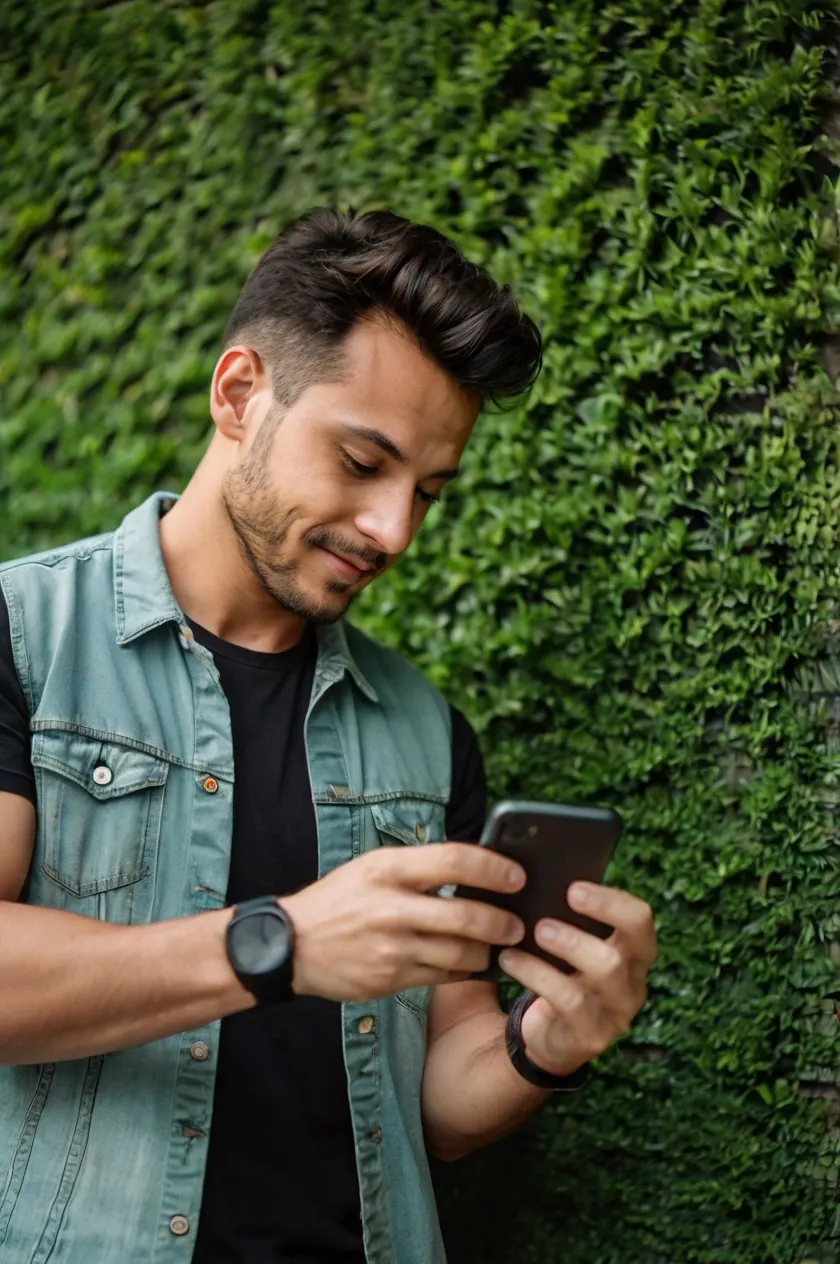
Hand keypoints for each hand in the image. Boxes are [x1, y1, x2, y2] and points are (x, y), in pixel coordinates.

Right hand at [280, 843, 525, 1001]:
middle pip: (466, 916)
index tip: (517, 876)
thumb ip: (419, 869)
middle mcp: (392, 906)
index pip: (455, 861)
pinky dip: (464, 971)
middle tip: (518, 925)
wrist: (291, 944)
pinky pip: (442, 977)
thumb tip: (476, 871)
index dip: (494, 868)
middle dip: (502, 923)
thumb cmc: (340, 899)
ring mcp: (392, 947)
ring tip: (498, 947)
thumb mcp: (372, 867)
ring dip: (488, 952)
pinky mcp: (390, 978)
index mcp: (388, 869)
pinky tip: (472, 965)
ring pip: (460, 953)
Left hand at [498, 883, 655, 1076]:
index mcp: (631, 953)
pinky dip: (536, 974)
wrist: (542, 1038)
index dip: (613, 901)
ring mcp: (616, 1012)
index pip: (641, 919)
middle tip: (556, 904)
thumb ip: (564, 918)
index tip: (573, 887)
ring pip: (606, 970)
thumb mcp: (567, 947)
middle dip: (600, 915)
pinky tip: (510, 959)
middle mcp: (633, 982)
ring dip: (568, 944)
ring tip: (535, 932)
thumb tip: (531, 872)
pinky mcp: (592, 1036)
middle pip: (638, 943)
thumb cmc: (557, 976)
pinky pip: (569, 1000)